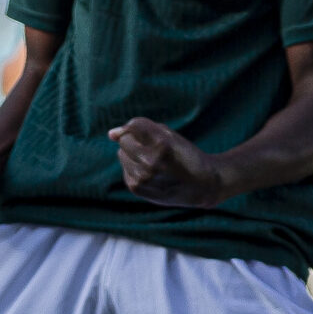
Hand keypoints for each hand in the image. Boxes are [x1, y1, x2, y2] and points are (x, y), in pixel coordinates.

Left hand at [111, 116, 227, 207]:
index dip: (139, 127)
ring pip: (121, 154)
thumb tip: (110, 134)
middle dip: (135, 141)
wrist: (202, 186)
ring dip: (133, 155)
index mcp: (163, 145)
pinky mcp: (137, 188)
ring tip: (154, 163)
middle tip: (155, 151)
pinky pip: (125, 169)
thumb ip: (140, 128)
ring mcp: (143, 177)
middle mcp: (151, 162)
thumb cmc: (184, 155)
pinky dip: (134, 168)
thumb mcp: (170, 136)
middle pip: (124, 140)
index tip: (149, 133)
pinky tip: (152, 174)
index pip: (134, 125)